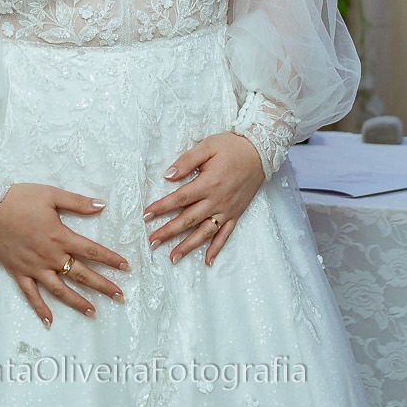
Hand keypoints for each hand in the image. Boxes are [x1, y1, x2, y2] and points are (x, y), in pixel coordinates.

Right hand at [0, 184, 127, 326]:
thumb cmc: (20, 198)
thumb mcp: (52, 195)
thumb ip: (77, 203)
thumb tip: (102, 205)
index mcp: (60, 236)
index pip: (91, 251)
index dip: (110, 259)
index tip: (126, 267)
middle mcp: (50, 256)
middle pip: (82, 274)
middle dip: (103, 286)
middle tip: (120, 297)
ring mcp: (34, 267)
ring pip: (60, 290)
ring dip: (78, 302)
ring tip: (94, 312)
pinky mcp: (18, 273)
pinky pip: (31, 295)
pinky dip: (41, 309)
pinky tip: (50, 321)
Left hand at [143, 132, 262, 265]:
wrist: (260, 152)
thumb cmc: (232, 147)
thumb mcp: (207, 146)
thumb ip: (187, 161)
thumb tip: (168, 176)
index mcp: (208, 183)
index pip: (179, 199)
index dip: (161, 208)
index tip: (146, 215)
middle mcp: (217, 200)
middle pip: (188, 219)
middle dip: (168, 232)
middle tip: (152, 241)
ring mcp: (227, 210)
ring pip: (205, 232)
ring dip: (188, 246)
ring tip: (173, 257)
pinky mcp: (236, 214)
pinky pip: (225, 235)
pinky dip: (216, 249)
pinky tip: (207, 260)